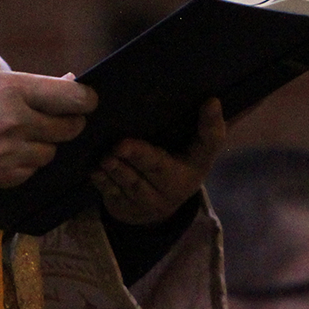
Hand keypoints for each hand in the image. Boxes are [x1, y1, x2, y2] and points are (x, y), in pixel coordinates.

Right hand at [0, 60, 97, 194]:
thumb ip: (20, 79)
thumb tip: (63, 83)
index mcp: (11, 90)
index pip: (72, 98)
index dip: (86, 99)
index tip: (86, 100)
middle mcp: (16, 123)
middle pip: (68, 129)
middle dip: (67, 122)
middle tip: (56, 117)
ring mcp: (8, 155)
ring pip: (49, 154)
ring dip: (43, 145)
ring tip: (21, 136)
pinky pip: (28, 173)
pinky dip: (23, 164)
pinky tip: (4, 153)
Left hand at [91, 97, 225, 225]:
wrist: (156, 210)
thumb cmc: (175, 165)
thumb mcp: (193, 149)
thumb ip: (203, 126)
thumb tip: (213, 99)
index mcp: (196, 163)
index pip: (209, 143)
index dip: (211, 124)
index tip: (211, 101)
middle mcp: (176, 185)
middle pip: (159, 167)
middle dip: (140, 155)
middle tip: (122, 144)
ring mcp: (150, 200)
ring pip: (133, 183)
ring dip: (118, 170)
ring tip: (106, 158)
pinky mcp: (126, 208)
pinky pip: (114, 195)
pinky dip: (103, 183)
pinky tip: (95, 171)